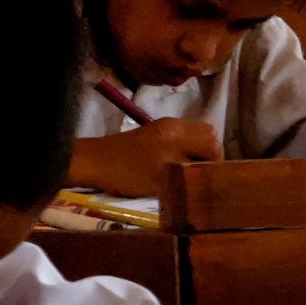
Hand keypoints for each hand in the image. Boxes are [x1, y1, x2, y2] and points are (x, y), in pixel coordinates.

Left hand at [73, 118, 217, 196]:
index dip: (214, 162)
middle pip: (208, 134)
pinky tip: (174, 162)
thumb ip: (190, 175)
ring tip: (187, 169)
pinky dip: (186, 147)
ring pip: (196, 133)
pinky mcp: (154, 130)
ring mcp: (163, 125)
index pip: (214, 143)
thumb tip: (209, 175)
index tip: (205, 178)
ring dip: (198, 150)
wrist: (90, 162)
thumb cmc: (125, 173)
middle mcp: (173, 124)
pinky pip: (182, 134)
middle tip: (198, 173)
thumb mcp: (162, 181)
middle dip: (210, 153)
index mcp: (177, 134)